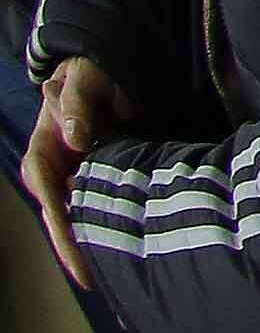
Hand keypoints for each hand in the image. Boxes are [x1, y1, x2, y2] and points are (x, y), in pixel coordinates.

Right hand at [23, 52, 120, 288]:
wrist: (103, 71)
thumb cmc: (88, 74)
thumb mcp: (83, 81)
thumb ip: (76, 106)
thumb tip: (76, 139)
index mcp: (41, 157)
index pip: (51, 202)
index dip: (64, 233)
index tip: (77, 260)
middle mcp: (53, 175)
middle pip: (64, 221)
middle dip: (78, 251)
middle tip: (95, 278)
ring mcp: (72, 178)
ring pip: (80, 218)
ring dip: (94, 242)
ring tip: (110, 272)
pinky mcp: (93, 177)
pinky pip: (98, 205)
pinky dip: (109, 223)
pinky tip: (127, 243)